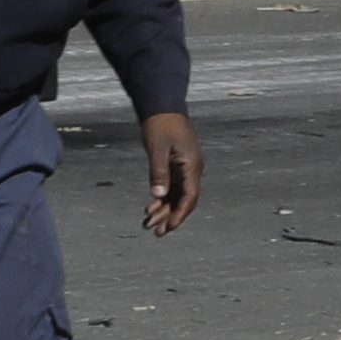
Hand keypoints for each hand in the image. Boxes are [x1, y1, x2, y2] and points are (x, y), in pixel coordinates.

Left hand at [140, 112, 202, 234]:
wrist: (162, 106)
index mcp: (192, 166)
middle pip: (183, 201)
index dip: (179, 215)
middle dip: (169, 217)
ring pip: (177, 196)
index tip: (168, 228)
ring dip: (164, 210)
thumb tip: (158, 195)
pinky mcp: (176, 166)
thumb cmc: (160, 125)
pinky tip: (150, 208)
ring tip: (148, 224)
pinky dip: (161, 199)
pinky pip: (172, 188)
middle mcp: (192, 170)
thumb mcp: (157, 149)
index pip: (189, 198)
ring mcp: (185, 169)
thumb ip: (158, 173)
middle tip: (155, 232)